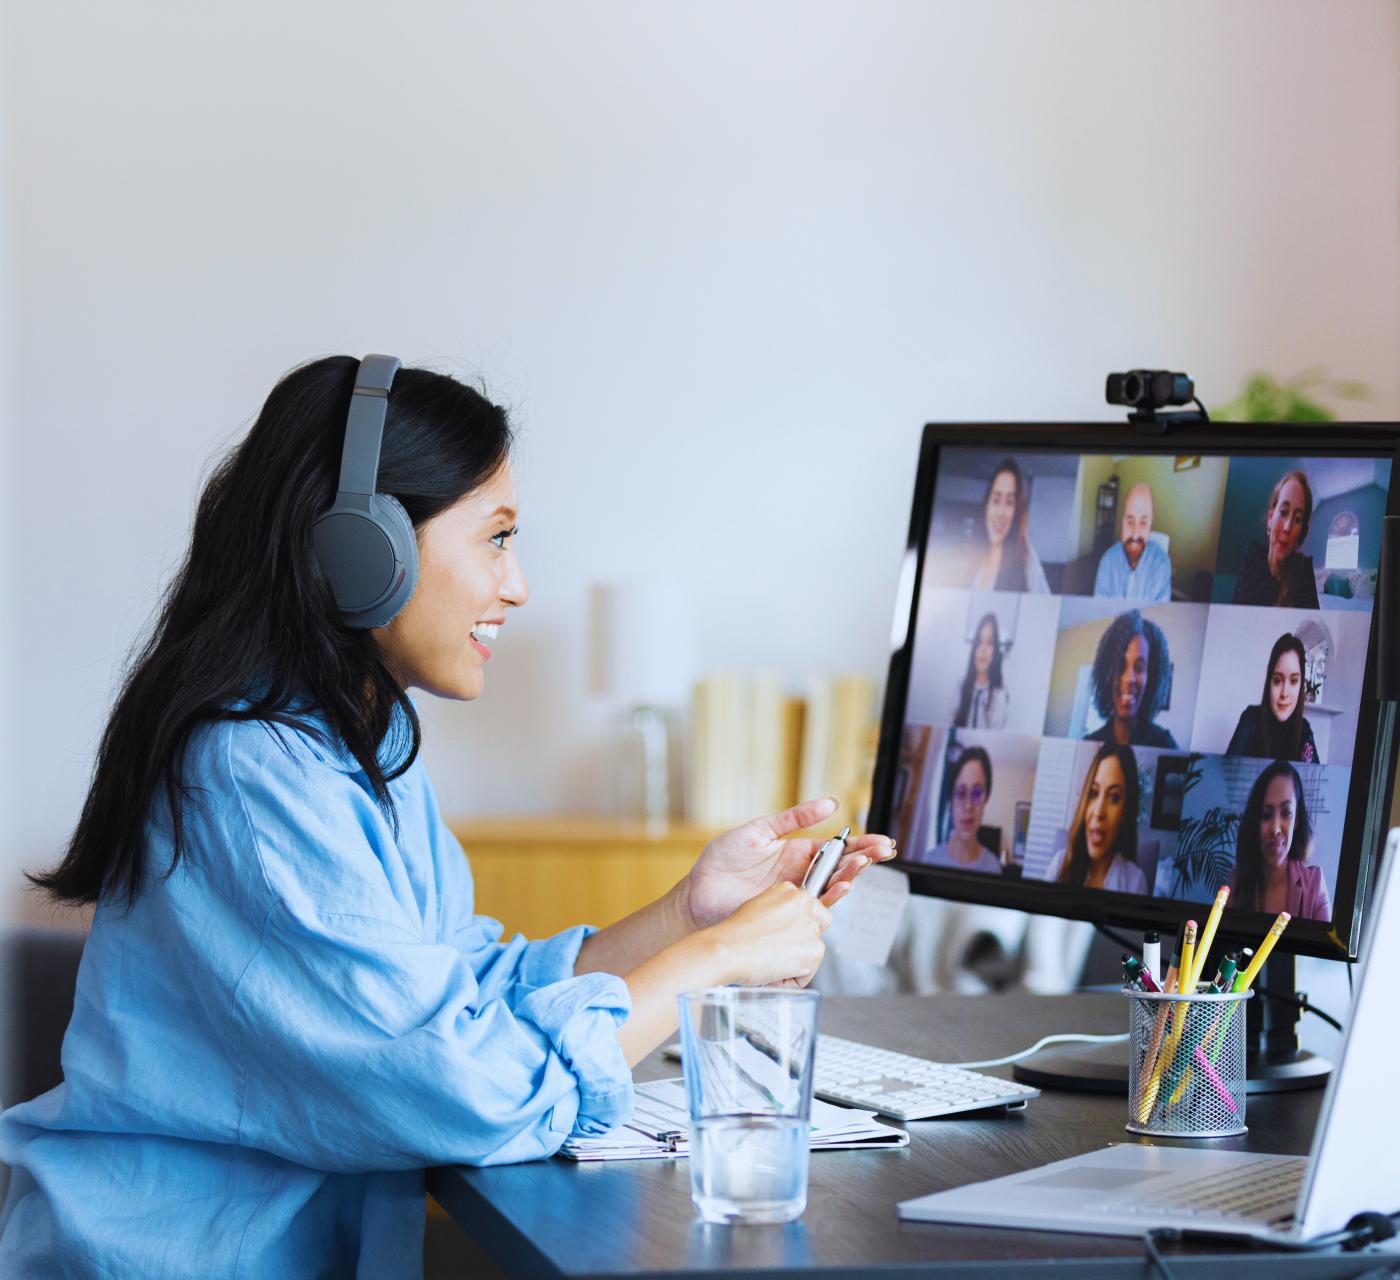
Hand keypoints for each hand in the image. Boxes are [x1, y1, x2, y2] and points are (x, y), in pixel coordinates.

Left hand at [684, 796, 896, 929]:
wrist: (698, 893)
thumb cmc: (721, 861)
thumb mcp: (759, 830)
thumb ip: (794, 818)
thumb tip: (830, 803)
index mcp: (797, 851)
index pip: (835, 847)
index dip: (860, 844)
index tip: (882, 841)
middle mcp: (801, 874)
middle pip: (841, 867)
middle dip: (865, 858)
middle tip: (884, 850)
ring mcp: (796, 894)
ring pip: (833, 887)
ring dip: (851, 875)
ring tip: (863, 864)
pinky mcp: (787, 911)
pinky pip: (815, 907)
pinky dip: (831, 897)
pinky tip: (842, 886)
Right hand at [703, 882, 831, 986]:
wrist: (727, 950)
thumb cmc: (734, 933)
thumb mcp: (757, 908)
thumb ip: (779, 910)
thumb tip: (785, 924)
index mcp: (791, 891)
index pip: (809, 910)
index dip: (794, 928)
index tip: (779, 935)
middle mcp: (805, 904)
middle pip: (816, 929)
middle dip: (801, 943)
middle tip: (776, 950)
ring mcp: (811, 927)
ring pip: (812, 952)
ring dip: (794, 962)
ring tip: (769, 960)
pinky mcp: (814, 950)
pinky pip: (808, 973)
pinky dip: (792, 979)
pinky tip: (773, 971)